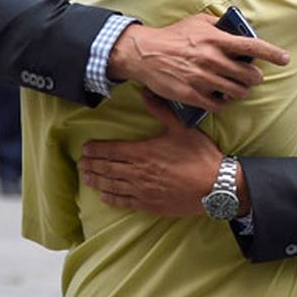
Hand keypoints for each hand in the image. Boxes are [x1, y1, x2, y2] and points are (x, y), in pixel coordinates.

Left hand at [78, 90, 248, 217]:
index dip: (97, 150)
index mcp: (144, 152)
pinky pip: (124, 202)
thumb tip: (146, 92)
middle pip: (107, 168)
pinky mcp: (150, 204)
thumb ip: (161, 110)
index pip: (112, 150)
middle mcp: (138, 172)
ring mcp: (142, 190)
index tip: (86, 148)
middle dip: (92, 164)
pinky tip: (104, 196)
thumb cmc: (200, 156)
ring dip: (96, 181)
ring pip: (112, 185)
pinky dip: (111, 198)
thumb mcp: (182, 128)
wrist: (215, 186)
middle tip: (81, 163)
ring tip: (86, 178)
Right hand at [107, 13, 289, 110]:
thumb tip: (237, 28)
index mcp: (216, 39)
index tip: (285, 58)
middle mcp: (212, 59)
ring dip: (241, 91)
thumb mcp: (198, 21)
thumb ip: (219, 24)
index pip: (252, 47)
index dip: (272, 53)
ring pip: (236, 92)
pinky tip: (221, 98)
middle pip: (248, 75)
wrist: (145, 53)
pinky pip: (218, 105)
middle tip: (254, 77)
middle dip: (255, 77)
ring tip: (238, 87)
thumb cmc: (173, 36)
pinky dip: (224, 103)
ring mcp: (202, 78)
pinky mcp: (191, 94)